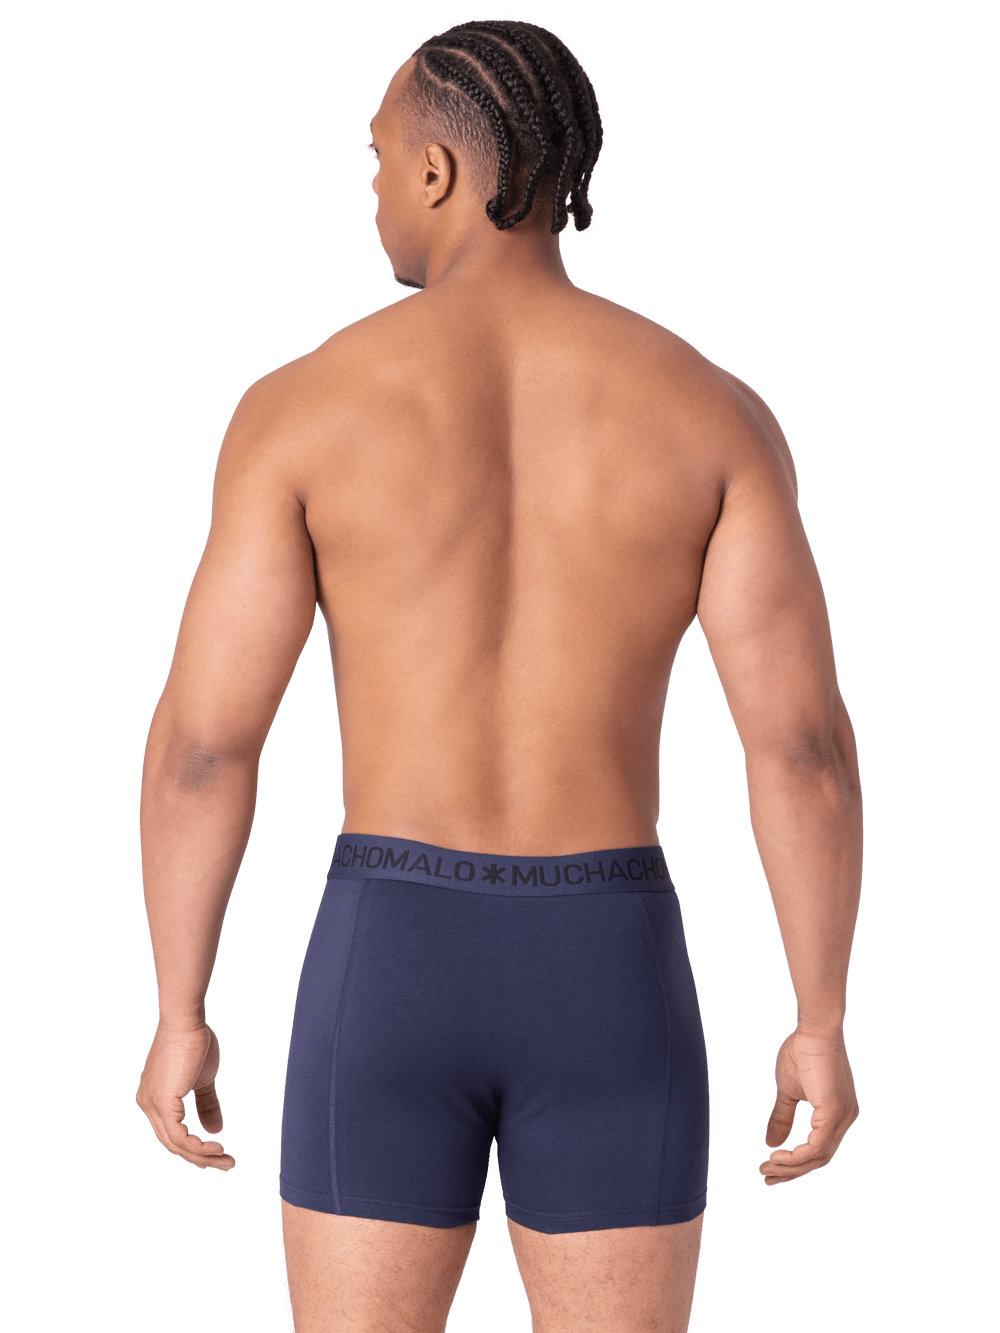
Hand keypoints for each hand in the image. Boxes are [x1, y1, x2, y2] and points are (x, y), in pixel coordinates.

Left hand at [136, 1021, 235, 1170]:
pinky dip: (198, 1147)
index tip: (217, 1155)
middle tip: (227, 1164)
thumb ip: (207, 1104)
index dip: (193, 1148)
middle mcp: (147, 1105)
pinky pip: (179, 1137)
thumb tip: (216, 1130)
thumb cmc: (194, 1042)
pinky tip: (216, 1147)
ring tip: (227, 1159)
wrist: (186, 1020)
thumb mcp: (203, 1079)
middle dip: (201, 1158)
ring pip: (176, 1145)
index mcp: (153, 1100)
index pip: (171, 1133)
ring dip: (203, 1156)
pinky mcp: (163, 1103)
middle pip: (173, 1145)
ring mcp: (152, 1106)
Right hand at [759, 1029, 858, 1185]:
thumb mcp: (788, 1092)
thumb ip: (782, 1117)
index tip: (771, 1169)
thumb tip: (769, 1142)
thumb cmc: (802, 1052)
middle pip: (820, 1159)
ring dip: (790, 1167)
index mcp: (838, 1114)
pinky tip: (778, 1156)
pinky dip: (797, 1156)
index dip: (796, 1163)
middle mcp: (845, 1119)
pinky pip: (817, 1147)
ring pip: (818, 1157)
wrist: (813, 1029)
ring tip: (766, 1168)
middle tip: (766, 1177)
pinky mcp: (834, 1113)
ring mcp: (842, 1117)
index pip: (819, 1149)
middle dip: (791, 1172)